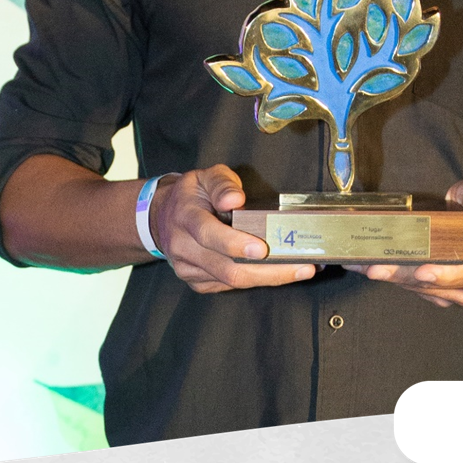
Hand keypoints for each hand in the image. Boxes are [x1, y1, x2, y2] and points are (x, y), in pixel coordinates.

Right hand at [148, 166, 315, 293]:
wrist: (161, 218)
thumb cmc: (192, 195)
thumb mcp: (205, 177)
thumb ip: (222, 184)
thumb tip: (235, 199)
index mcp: (184, 216)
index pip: (208, 234)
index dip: (234, 244)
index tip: (262, 248)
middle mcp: (182, 247)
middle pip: (226, 268)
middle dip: (267, 271)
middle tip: (301, 267)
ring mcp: (187, 268)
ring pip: (231, 281)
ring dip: (268, 278)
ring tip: (300, 271)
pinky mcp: (196, 282)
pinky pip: (228, 286)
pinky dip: (256, 281)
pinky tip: (278, 273)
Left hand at [348, 179, 462, 307]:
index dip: (445, 275)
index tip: (422, 271)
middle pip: (438, 285)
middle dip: (404, 277)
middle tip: (376, 268)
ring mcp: (459, 288)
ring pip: (423, 289)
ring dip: (394, 279)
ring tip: (366, 267)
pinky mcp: (443, 290)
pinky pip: (418, 289)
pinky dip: (395, 279)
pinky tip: (372, 268)